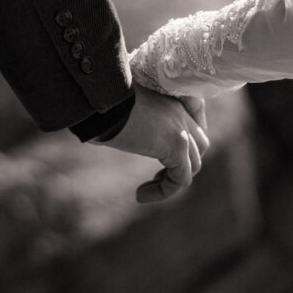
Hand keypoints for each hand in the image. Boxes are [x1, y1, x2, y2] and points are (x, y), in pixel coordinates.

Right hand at [96, 84, 208, 202]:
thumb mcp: (113, 108)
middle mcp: (179, 111)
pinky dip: (164, 191)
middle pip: (199, 144)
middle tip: (156, 176)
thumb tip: (103, 135)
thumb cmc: (94, 102)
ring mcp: (181, 127)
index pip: (194, 120)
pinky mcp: (176, 144)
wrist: (97, 96)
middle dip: (182, 164)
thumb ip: (122, 117)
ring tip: (145, 191)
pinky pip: (181, 178)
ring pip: (193, 164)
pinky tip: (140, 196)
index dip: (185, 142)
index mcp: (167, 97)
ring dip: (171, 182)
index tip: (161, 155)